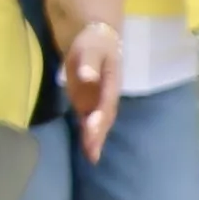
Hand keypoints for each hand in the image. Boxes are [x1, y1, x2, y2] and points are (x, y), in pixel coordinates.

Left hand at [58, 20, 121, 161]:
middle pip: (105, 117)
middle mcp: (108, 96)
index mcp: (111, 82)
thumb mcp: (90, 50)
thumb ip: (89, 64)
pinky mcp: (88, 105)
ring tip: (92, 158)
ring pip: (100, 123)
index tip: (92, 128)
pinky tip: (89, 153)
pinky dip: (89, 137)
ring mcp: (99, 102)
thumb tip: (87, 76)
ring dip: (96, 140)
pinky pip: (90, 123)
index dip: (100, 115)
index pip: (106, 101)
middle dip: (99, 134)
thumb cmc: (93, 44)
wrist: (96, 42)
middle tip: (92, 152)